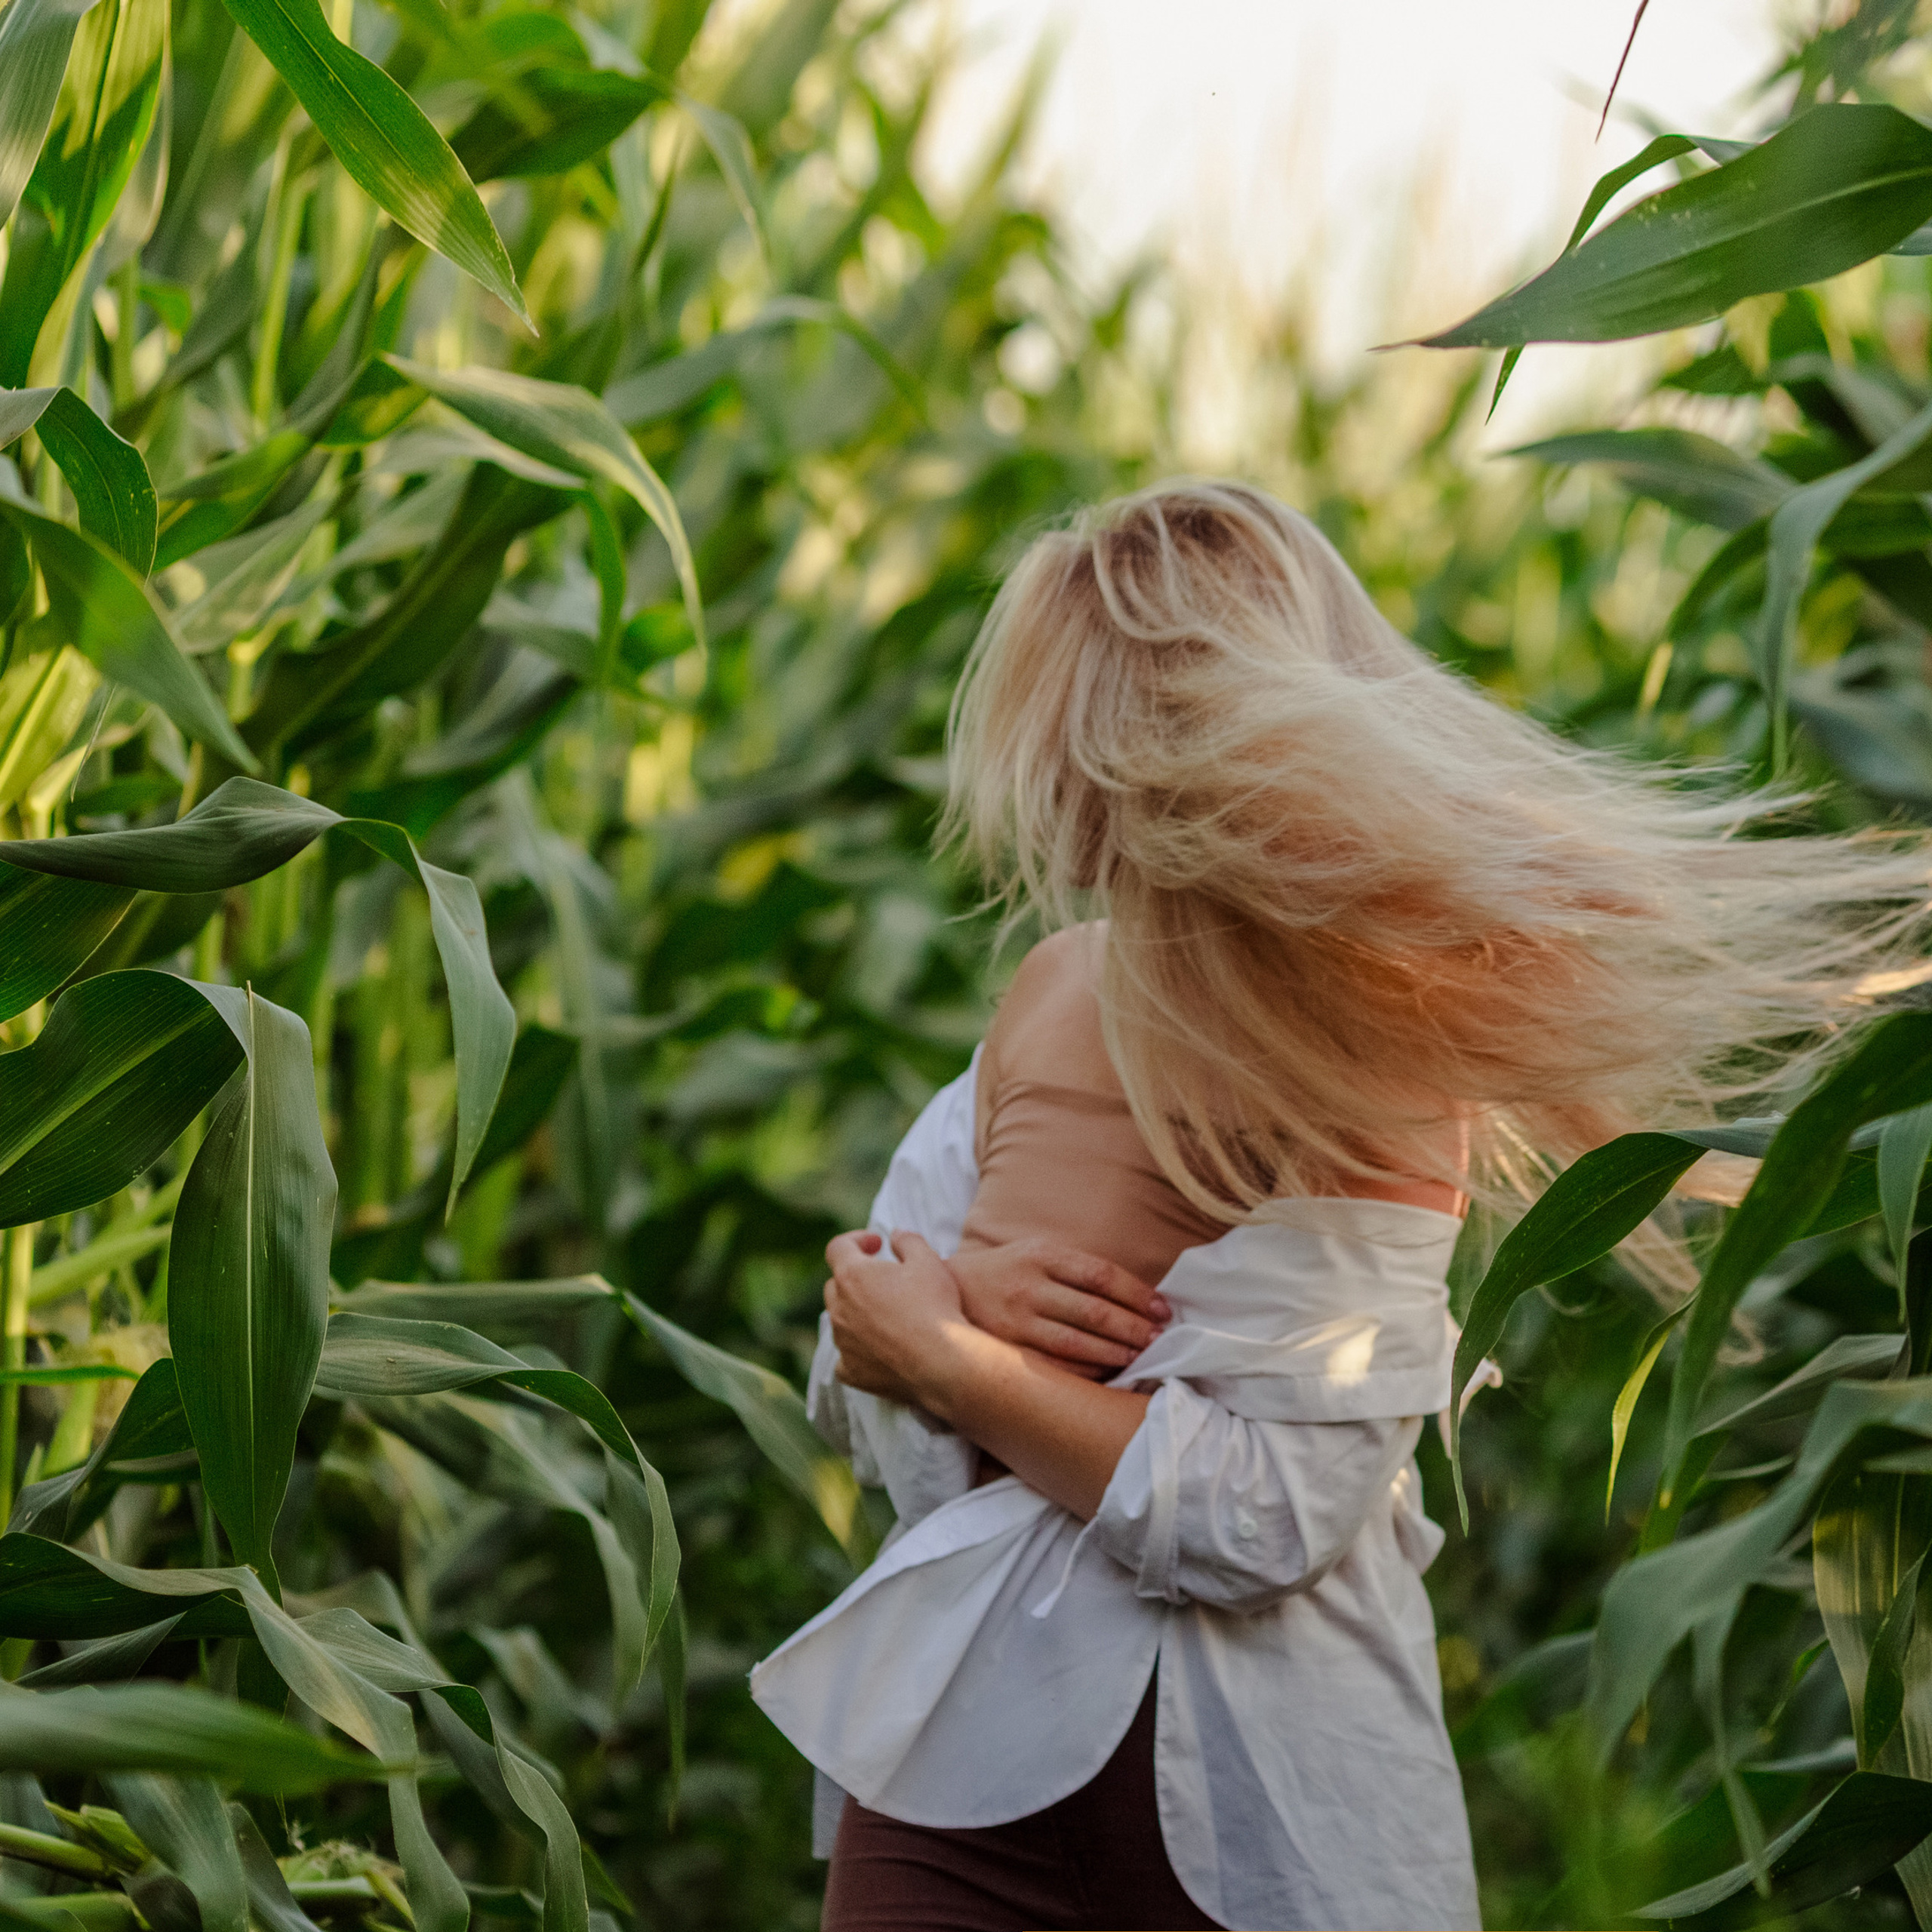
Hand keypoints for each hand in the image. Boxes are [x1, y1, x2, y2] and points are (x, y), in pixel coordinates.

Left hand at [824, 1229, 974, 1407]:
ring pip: (839, 1320)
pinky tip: (879, 1350)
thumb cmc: (935, 1307)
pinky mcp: (851, 1371)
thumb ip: (908, 1241)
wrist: (943, 1361)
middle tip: (884, 1281)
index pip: (838, 1247)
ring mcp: (843, 1341)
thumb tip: (896, 1234)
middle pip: (835, 1285)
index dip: (856, 1240)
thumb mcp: (928, 1261)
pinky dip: (857, 1350)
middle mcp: (839, 1308)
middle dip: (855, 1278)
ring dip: (856, 1313)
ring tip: (886, 1316)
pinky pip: (845, 1357)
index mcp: (852, 1275)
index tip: (877, 1245)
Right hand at [948, 1237, 1168, 1379]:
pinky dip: (1086, 1371)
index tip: (1161, 1309)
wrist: (946, 1291)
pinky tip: (1107, 1372)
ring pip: (1077, 1343)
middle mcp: (1028, 1286)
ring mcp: (1014, 1321)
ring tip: (1140, 1356)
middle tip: (1158, 1338)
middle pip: (1094, 1311)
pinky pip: (1056, 1367)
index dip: (1137, 1294)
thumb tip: (1133, 1294)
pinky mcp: (1005, 1351)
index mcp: (1040, 1254)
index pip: (1101, 1275)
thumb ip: (1075, 1269)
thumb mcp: (1035, 1253)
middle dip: (1133, 1328)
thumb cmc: (1004, 1272)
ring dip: (1116, 1353)